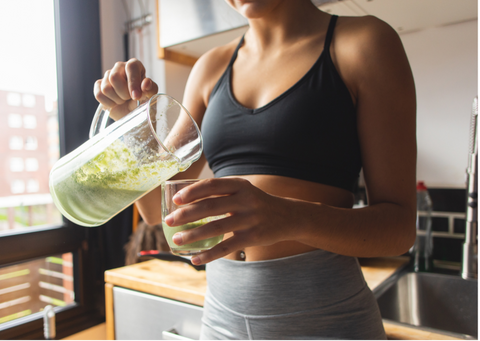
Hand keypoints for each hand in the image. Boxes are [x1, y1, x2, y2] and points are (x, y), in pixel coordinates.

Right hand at [93, 58, 158, 119]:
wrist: (131, 113)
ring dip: (117, 100)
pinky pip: (99, 94)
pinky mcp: (99, 85)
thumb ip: (151, 89)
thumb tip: (146, 83)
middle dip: (123, 93)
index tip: (136, 96)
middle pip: (114, 77)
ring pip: (106, 88)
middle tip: (129, 98)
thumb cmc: (142, 101)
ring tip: (123, 100)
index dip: (133, 82)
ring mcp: (108, 75)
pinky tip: (115, 103)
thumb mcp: (150, 96)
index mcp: (134, 66)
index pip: (131, 67)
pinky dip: (108, 103)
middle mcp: (120, 67)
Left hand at [164, 178, 297, 263]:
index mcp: (240, 185)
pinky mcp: (253, 238)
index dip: (192, 192)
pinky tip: (195, 259)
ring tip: (177, 240)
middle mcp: (245, 200)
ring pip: (215, 228)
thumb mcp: (243, 190)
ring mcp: (250, 219)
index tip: (175, 200)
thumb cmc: (257, 203)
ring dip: (193, 235)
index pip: (212, 185)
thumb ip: (221, 193)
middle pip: (210, 207)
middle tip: (169, 221)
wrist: (288, 217)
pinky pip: (226, 247)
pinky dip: (209, 254)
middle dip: (186, 215)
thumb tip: (186, 201)